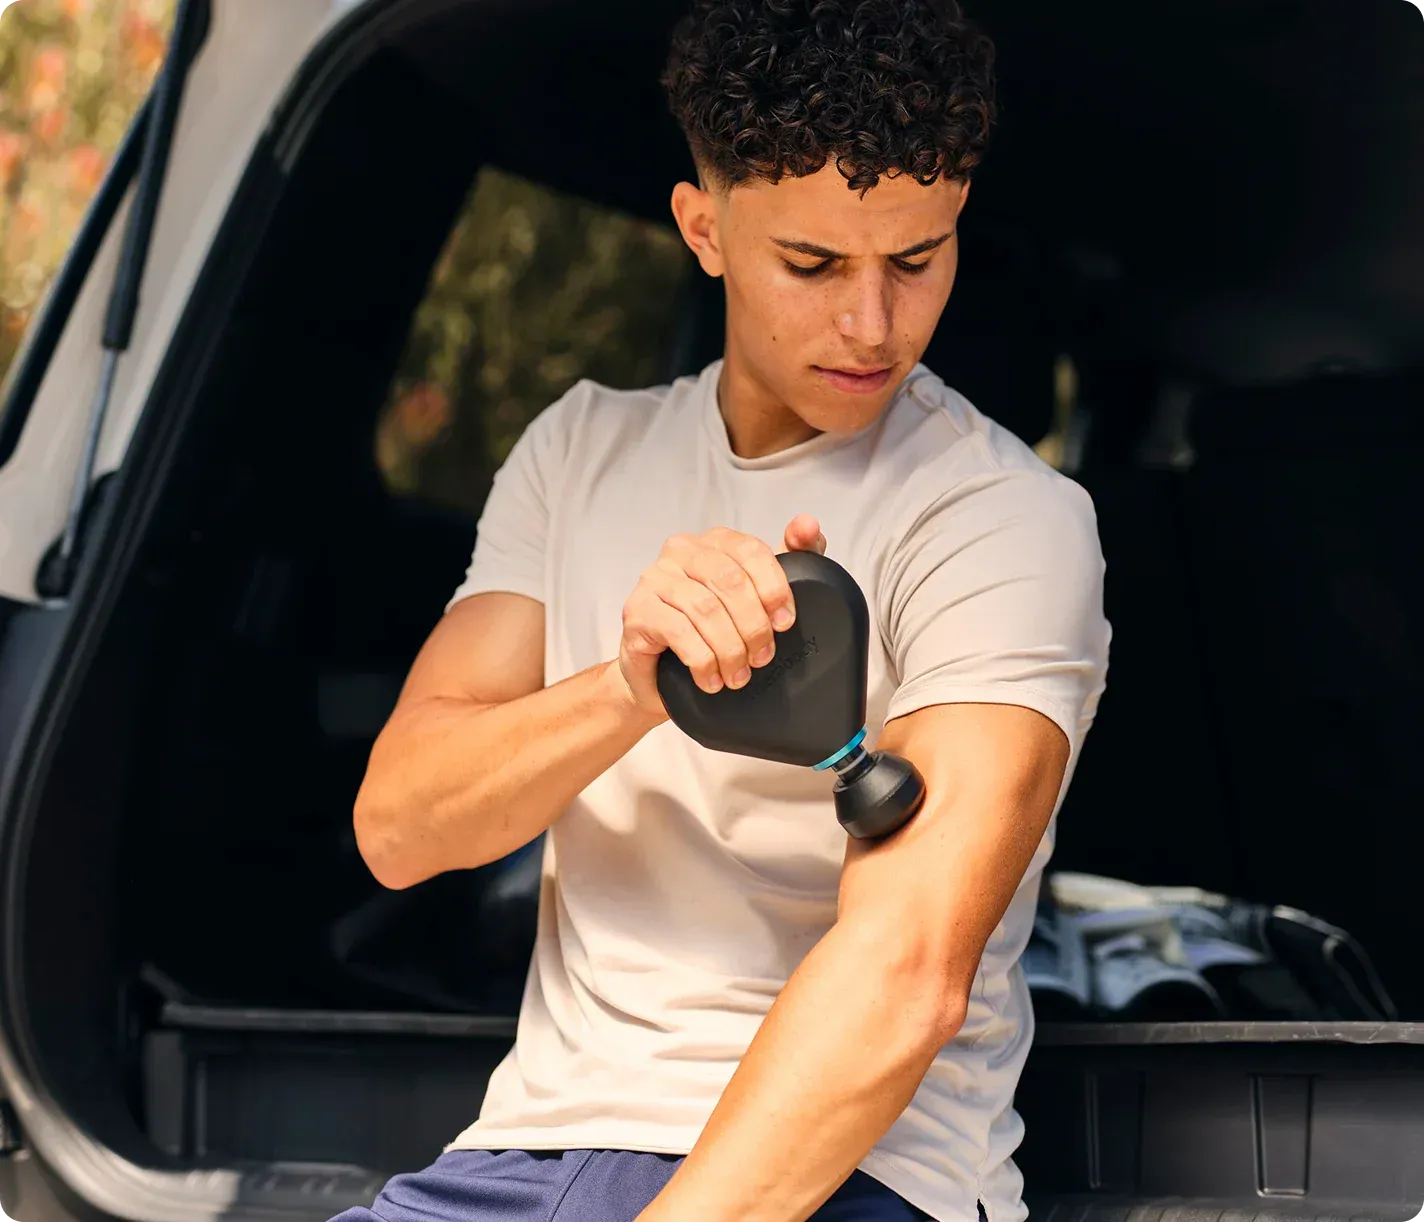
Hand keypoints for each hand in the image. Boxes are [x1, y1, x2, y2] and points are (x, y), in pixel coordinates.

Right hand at [615, 514, 826, 715]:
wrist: (659, 677)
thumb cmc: (711, 633)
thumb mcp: (757, 598)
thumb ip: (791, 559)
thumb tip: (808, 525)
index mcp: (714, 542)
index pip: (751, 551)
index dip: (774, 588)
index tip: (785, 623)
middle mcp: (681, 551)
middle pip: (729, 581)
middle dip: (753, 626)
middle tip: (762, 658)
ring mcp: (654, 578)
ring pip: (706, 609)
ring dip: (730, 649)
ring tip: (738, 676)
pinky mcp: (637, 609)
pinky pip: (678, 631)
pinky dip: (702, 660)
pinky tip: (711, 679)